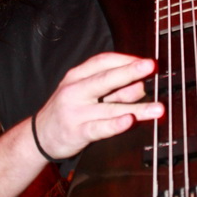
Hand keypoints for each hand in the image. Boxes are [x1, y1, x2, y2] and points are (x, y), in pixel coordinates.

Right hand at [33, 53, 164, 159]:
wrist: (38, 136)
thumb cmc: (67, 110)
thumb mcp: (85, 94)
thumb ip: (114, 90)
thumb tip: (142, 85)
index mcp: (77, 76)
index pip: (103, 61)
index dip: (126, 60)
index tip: (146, 63)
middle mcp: (75, 90)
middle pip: (105, 78)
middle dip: (129, 71)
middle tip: (151, 66)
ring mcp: (76, 111)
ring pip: (109, 107)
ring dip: (136, 107)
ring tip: (158, 108)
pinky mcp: (77, 132)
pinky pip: (99, 128)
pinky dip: (115, 125)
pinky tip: (129, 121)